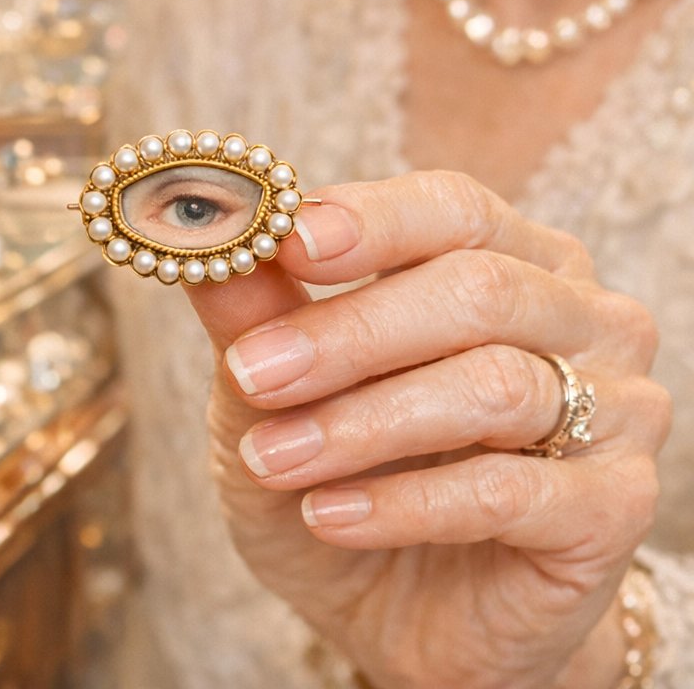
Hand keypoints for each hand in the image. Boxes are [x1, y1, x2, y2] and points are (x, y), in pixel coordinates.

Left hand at [185, 171, 669, 688]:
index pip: (452, 209)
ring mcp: (614, 408)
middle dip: (349, 333)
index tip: (283, 240)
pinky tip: (329, 516)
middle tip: (253, 373)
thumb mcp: (279, 393)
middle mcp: (577, 317)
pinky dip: (404, 502)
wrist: (409, 614)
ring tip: (273, 459)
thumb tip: (208, 226)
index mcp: (509, 258)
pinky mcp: (613, 507)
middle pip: (476, 289)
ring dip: (362, 424)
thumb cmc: (347, 475)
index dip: (370, 220)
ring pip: (492, 386)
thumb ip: (256, 309)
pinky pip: (510, 491)